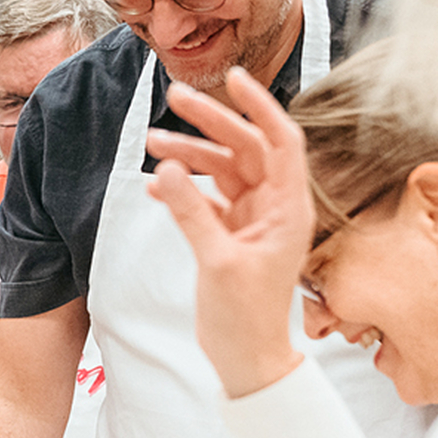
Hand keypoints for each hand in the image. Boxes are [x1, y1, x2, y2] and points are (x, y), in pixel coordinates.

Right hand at [144, 68, 313, 398]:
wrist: (246, 359)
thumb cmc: (245, 318)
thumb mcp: (217, 261)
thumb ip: (191, 212)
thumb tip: (165, 168)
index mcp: (288, 209)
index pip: (280, 141)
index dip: (259, 105)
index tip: (233, 78)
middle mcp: (273, 208)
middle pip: (244, 148)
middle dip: (210, 122)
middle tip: (174, 98)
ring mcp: (251, 220)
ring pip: (220, 170)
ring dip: (187, 156)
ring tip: (150, 145)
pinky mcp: (230, 235)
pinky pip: (205, 198)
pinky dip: (181, 189)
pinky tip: (154, 186)